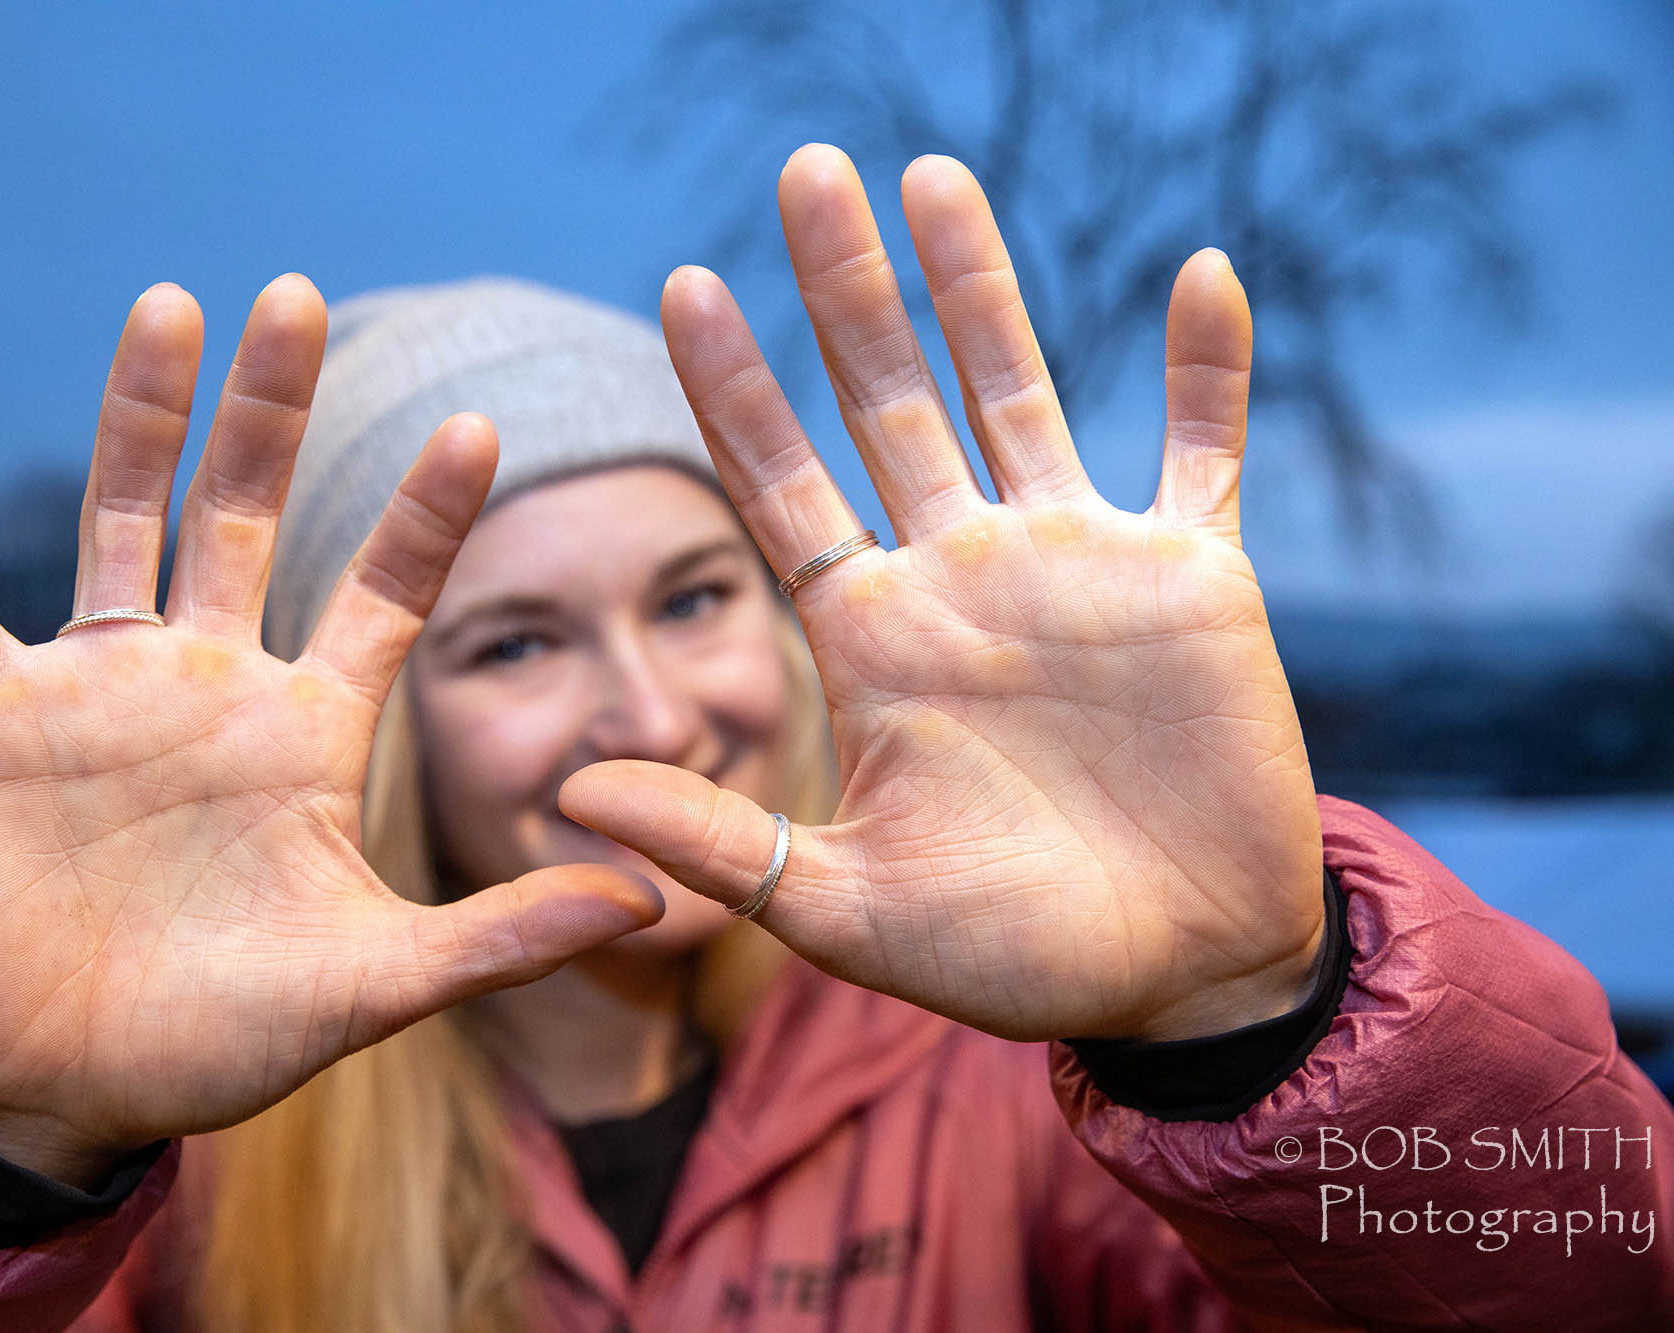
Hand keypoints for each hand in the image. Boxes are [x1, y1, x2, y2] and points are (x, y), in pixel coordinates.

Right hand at [0, 276, 659, 1184]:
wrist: (71, 1091)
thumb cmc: (227, 1040)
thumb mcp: (377, 983)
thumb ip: (505, 935)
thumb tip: (655, 901)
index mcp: (308, 731)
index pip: (384, 594)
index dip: (427, 514)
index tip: (481, 424)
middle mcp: (211, 685)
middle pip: (247, 516)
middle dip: (273, 412)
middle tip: (301, 297)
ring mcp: (98, 692)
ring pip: (120, 522)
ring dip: (138, 418)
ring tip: (170, 306)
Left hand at [560, 148, 1325, 1043]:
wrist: (1176, 977)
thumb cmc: (1010, 955)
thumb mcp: (845, 908)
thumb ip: (719, 841)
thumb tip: (570, 793)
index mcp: (873, 639)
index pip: (782, 486)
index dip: (733, 390)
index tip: (680, 287)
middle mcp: (961, 575)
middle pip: (886, 402)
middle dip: (843, 292)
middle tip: (801, 171)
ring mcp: (1077, 564)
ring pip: (1018, 389)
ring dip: (980, 285)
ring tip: (930, 172)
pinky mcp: (1195, 576)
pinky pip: (1205, 446)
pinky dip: (1212, 368)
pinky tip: (1204, 273)